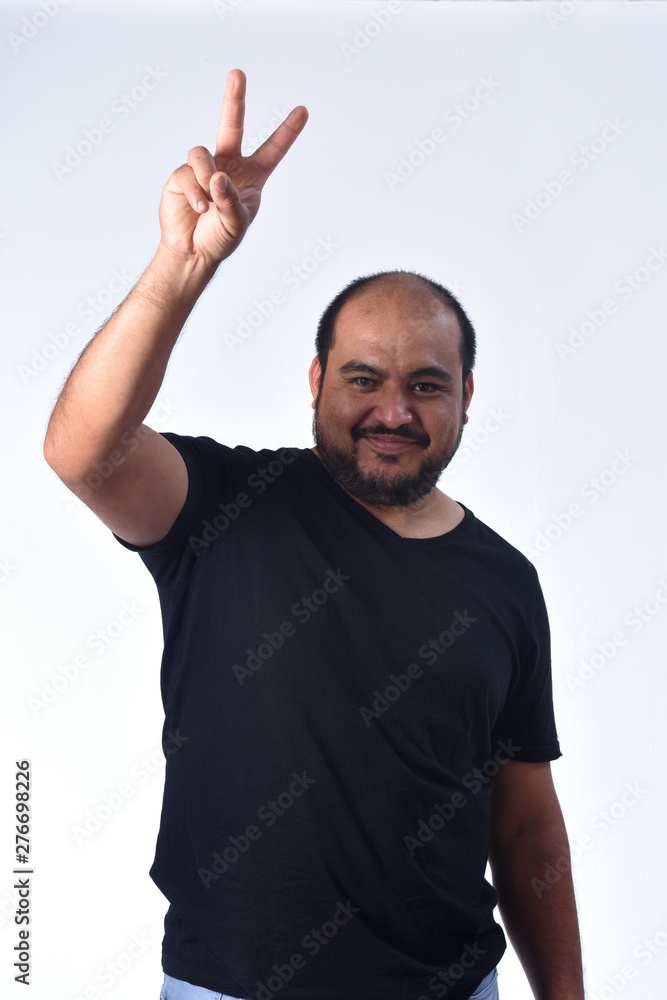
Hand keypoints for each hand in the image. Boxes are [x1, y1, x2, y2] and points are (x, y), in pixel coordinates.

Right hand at [158, 69, 307, 268]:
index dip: (287, 131)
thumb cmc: (221, 238)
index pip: (272, 150)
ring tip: (207, 203)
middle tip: (237, 74)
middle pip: (231, 126)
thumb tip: (218, 176)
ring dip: (206, 177)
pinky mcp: (181, 176)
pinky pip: (187, 173)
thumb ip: (231, 200)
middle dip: (234, 100)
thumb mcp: (237, 223)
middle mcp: (227, 165)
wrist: (193, 252)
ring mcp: (203, 168)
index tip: (303, 110)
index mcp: (251, 176)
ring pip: (202, 154)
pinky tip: (199, 208)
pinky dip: (195, 191)